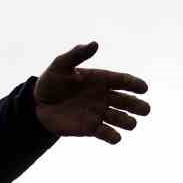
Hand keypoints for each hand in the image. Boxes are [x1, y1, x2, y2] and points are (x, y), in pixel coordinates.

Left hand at [34, 42, 150, 143]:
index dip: (135, 84)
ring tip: (131, 124)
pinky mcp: (90, 128)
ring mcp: (98, 113)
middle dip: (138, 106)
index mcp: (102, 79)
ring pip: (120, 118)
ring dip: (127, 122)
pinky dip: (112, 137)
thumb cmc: (51, 82)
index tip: (144, 89)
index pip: (123, 81)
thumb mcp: (61, 65)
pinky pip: (106, 133)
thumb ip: (77, 55)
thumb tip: (94, 44)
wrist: (37, 105)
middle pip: (127, 101)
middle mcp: (104, 96)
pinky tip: (115, 138)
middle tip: (145, 110)